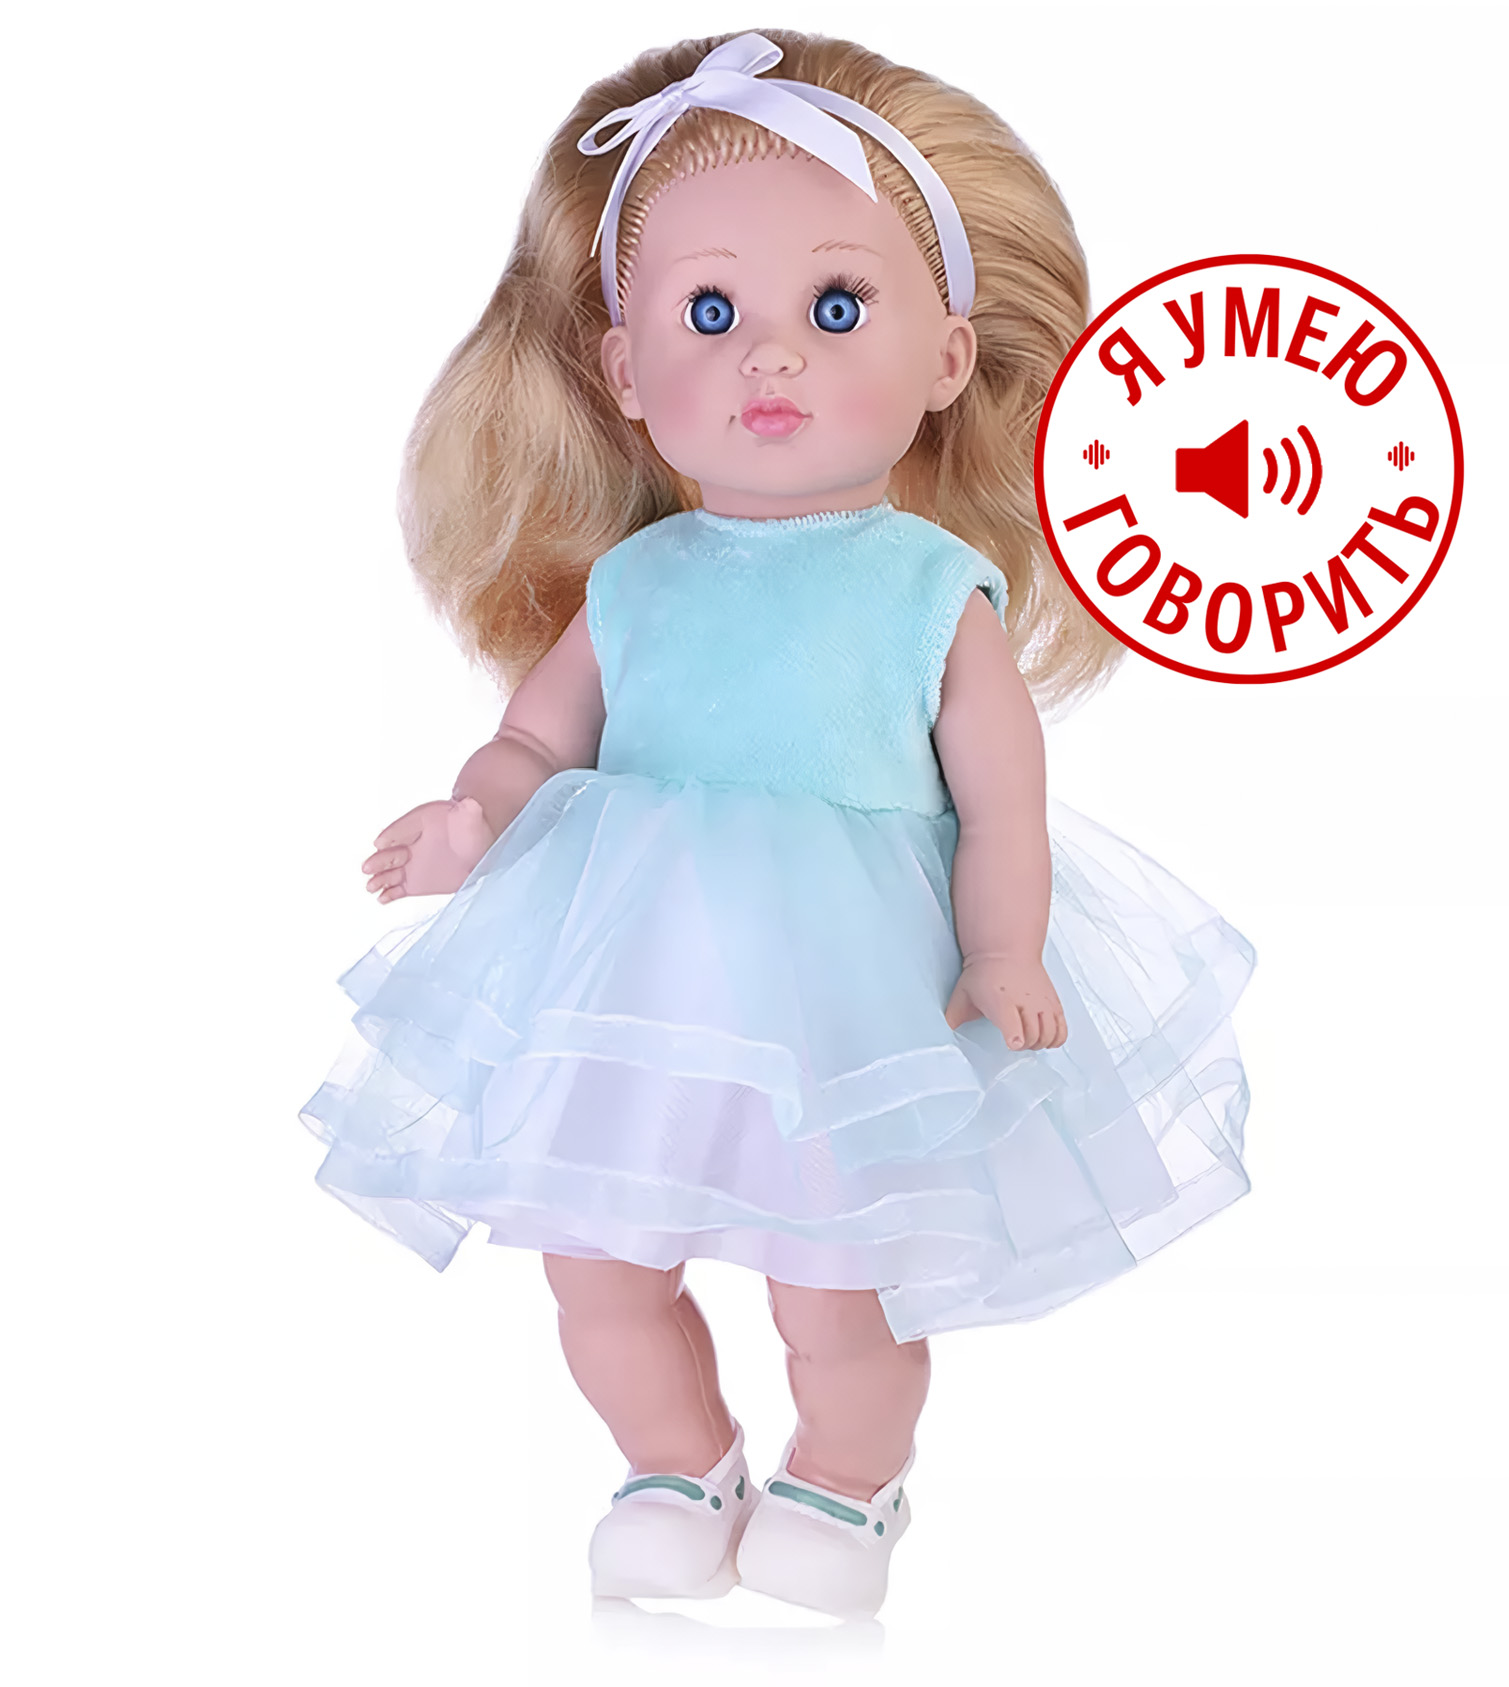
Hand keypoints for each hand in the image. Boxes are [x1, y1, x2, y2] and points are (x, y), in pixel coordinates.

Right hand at [361, 797, 496, 902]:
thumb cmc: (473, 829)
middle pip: (391, 853)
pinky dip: (389, 894)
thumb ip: (468, 811)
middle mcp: (410, 844)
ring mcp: (411, 864)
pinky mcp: (415, 882)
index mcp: (420, 823)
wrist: (479, 849)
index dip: (391, 836)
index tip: (380, 844)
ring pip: (390, 872)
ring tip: (371, 886)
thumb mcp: (472, 817)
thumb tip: (470, 804)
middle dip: (379, 861)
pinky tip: (382, 899)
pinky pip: (398, 889)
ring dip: (380, 879)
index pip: (401, 829)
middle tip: (368, 867)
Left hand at [943, 951, 1066, 1049]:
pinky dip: (1056, 1039)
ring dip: (1039, 1043)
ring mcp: (1042, 1003)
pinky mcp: (1053, 1003)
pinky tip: (1044, 1037)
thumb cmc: (984, 973)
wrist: (1006, 949)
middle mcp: (1025, 1003)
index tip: (1014, 1043)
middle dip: (1024, 1045)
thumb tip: (943, 1034)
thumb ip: (953, 1016)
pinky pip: (1062, 1029)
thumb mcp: (962, 993)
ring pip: (1049, 1034)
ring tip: (1028, 1038)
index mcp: (1002, 1002)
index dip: (1015, 1038)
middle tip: (1014, 1041)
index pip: (1014, 1026)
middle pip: (1032, 1036)